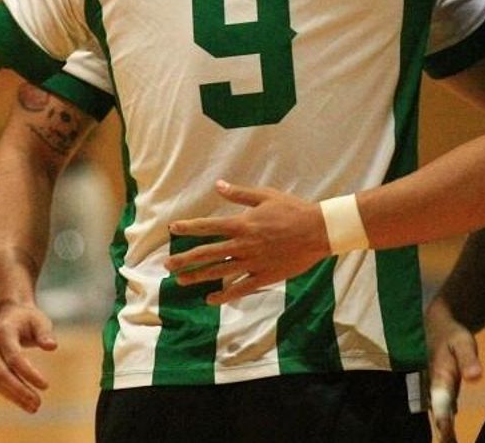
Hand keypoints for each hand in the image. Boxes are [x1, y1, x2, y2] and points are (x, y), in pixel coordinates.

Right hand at [0, 301, 56, 412]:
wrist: (6, 314)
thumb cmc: (27, 318)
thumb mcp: (39, 320)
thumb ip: (45, 333)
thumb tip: (52, 347)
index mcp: (2, 331)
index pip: (14, 356)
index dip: (29, 373)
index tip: (45, 386)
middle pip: (2, 373)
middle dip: (20, 391)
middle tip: (37, 404)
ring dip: (14, 396)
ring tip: (33, 407)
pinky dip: (9, 394)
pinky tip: (24, 402)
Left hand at [164, 180, 328, 305]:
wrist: (317, 231)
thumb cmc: (291, 210)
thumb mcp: (265, 196)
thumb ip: (239, 193)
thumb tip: (218, 185)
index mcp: (242, 224)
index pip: (208, 226)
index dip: (188, 227)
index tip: (172, 229)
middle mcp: (243, 245)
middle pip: (207, 253)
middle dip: (185, 259)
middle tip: (167, 264)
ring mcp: (252, 263)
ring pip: (219, 272)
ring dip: (198, 276)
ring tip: (181, 280)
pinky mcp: (263, 277)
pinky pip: (239, 289)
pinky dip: (224, 295)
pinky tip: (210, 299)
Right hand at [425, 299, 482, 442]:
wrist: (436, 329)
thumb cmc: (451, 336)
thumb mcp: (462, 342)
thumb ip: (468, 358)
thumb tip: (475, 376)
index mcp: (439, 377)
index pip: (441, 402)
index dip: (444, 421)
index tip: (447, 437)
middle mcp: (434, 388)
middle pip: (439, 415)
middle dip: (444, 433)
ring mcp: (436, 392)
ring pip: (440, 416)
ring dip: (445, 433)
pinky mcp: (440, 394)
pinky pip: (443, 413)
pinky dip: (446, 426)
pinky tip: (451, 438)